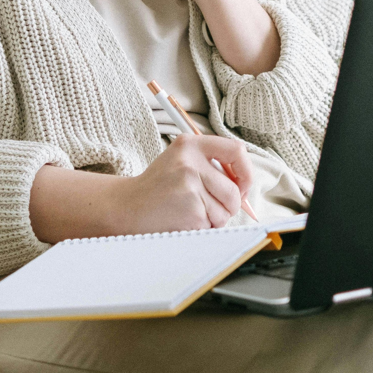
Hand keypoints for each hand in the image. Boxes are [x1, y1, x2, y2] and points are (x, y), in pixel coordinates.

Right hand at [112, 134, 253, 232]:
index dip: (245, 171)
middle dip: (229, 205)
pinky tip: (183, 219)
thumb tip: (245, 185)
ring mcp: (190, 186)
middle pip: (234, 190)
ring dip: (215, 218)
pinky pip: (213, 224)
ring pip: (226, 211)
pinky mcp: (190, 210)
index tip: (241, 185)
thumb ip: (211, 166)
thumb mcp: (180, 162)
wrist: (127, 207)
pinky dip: (203, 227)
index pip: (236, 150)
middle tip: (207, 206)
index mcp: (190, 145)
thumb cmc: (158, 187)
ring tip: (190, 211)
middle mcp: (190, 162)